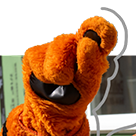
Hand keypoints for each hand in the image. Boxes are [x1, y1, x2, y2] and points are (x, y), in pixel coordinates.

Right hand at [20, 15, 117, 135]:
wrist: (54, 109)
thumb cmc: (75, 95)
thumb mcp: (88, 83)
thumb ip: (91, 63)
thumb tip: (87, 42)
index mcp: (93, 50)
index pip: (100, 32)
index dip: (97, 27)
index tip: (90, 36)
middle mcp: (74, 43)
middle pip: (69, 41)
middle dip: (69, 65)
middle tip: (71, 79)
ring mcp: (53, 46)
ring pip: (55, 50)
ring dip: (57, 74)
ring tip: (60, 81)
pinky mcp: (35, 53)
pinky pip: (38, 62)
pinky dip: (43, 76)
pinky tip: (47, 80)